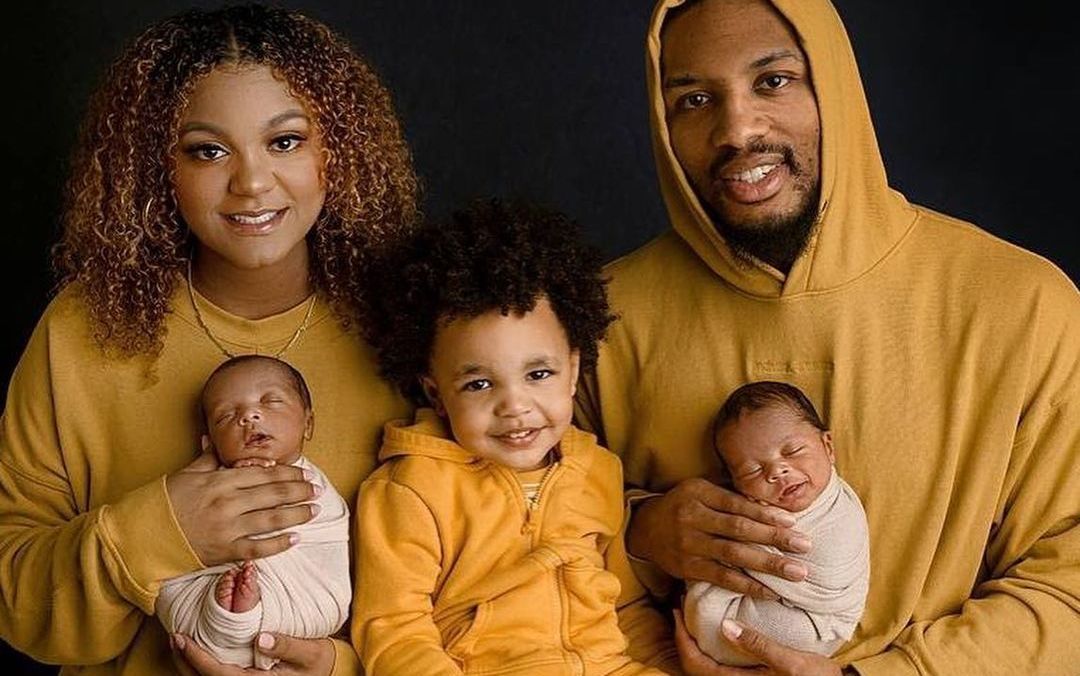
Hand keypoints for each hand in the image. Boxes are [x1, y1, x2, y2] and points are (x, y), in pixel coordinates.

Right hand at [166, 451, 320, 564]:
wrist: (142, 536)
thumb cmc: (165, 502)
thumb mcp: (187, 474)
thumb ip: (208, 458)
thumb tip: (215, 436)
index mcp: (220, 481)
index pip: (263, 474)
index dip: (288, 473)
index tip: (304, 472)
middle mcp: (227, 503)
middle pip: (272, 494)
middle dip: (299, 491)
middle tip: (317, 489)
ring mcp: (227, 528)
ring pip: (271, 520)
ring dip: (296, 514)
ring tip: (314, 510)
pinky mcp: (224, 551)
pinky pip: (258, 548)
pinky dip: (278, 544)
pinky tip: (295, 539)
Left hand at [171, 633, 334, 675]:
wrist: (325, 672)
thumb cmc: (319, 662)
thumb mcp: (311, 651)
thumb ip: (288, 646)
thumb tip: (261, 638)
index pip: (220, 675)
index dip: (198, 658)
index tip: (183, 639)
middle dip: (185, 662)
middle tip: (175, 637)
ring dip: (189, 665)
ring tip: (180, 643)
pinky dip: (201, 666)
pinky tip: (197, 650)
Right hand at [627, 478, 809, 597]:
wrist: (645, 527)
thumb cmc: (683, 504)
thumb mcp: (701, 490)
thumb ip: (730, 498)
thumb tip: (772, 508)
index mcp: (699, 493)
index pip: (738, 505)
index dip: (765, 514)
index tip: (793, 522)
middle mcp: (692, 518)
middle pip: (739, 529)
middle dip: (775, 539)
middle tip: (805, 546)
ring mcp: (689, 545)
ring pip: (733, 555)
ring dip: (768, 565)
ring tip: (797, 572)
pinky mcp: (688, 568)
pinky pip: (722, 578)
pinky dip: (748, 585)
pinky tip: (770, 591)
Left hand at [673, 609, 841, 675]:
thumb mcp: (791, 661)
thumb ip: (758, 645)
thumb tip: (725, 626)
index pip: (695, 664)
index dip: (681, 637)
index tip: (678, 609)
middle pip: (694, 665)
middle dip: (683, 636)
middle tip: (682, 606)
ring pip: (705, 664)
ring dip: (695, 640)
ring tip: (694, 613)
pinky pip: (718, 664)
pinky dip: (710, 646)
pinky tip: (716, 626)